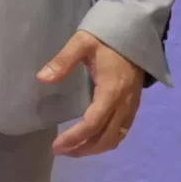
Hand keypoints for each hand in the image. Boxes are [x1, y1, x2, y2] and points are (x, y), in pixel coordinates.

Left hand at [38, 31, 144, 157]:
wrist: (137, 30)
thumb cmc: (108, 37)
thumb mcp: (83, 43)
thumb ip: (63, 61)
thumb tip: (42, 78)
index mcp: (111, 90)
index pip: (93, 123)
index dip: (75, 138)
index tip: (57, 145)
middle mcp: (125, 102)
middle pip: (106, 137)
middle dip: (83, 149)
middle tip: (61, 151)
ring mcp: (132, 105)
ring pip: (116, 138)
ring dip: (95, 148)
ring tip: (74, 150)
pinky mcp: (135, 105)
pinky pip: (122, 131)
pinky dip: (107, 141)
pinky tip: (93, 140)